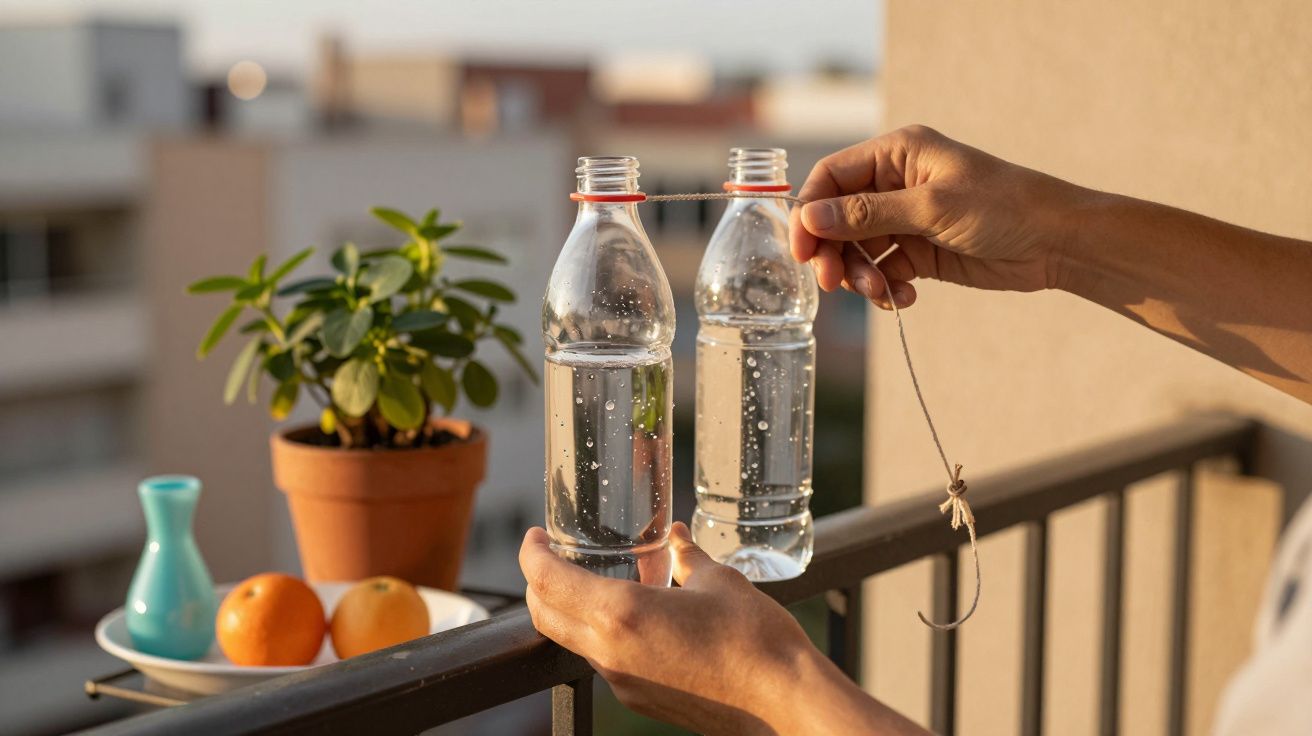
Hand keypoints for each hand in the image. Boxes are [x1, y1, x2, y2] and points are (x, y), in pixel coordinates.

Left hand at [520, 523, 928, 734]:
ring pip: (572, 639)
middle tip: (552, 553)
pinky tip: (632, 613)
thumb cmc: (755, 637)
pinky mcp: (639, 698)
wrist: (782, 702)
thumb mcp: (718, 580)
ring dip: (569, 608)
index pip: (547, 581)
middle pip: (545, 615)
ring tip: (592, 577)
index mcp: (621, 613)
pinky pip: (603, 659)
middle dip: (538, 582)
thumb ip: (688, 554)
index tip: (535, 536)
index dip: (531, 554)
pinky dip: (600, 631)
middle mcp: (611, 651)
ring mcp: (622, 680)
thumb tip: (676, 533)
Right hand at [789, 125, 1087, 307]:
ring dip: (861, 276)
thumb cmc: (1004, 208)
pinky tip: (906, 299)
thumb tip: (810, 217)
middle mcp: (895, 183)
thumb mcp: (932, 208)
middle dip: (834, 252)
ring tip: (883, 293)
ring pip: (858, 250)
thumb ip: (867, 214)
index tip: (803, 251)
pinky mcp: (920, 251)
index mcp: (897, 154)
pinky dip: (886, 288)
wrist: (1058, 242)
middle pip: (837, 218)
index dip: (810, 212)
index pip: (831, 178)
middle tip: (835, 284)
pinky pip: (883, 270)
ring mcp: (907, 219)